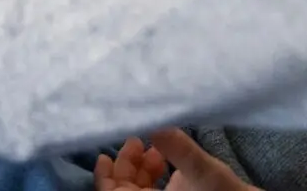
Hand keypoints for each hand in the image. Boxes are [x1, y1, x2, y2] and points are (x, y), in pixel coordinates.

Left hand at [95, 131, 259, 190]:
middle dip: (126, 163)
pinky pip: (153, 187)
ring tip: (154, 147)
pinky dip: (153, 170)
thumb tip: (156, 122)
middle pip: (123, 188)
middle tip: (137, 139)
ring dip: (141, 165)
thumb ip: (179, 148)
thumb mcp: (203, 170)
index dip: (103, 177)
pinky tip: (162, 155)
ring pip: (138, 186)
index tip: (103, 154)